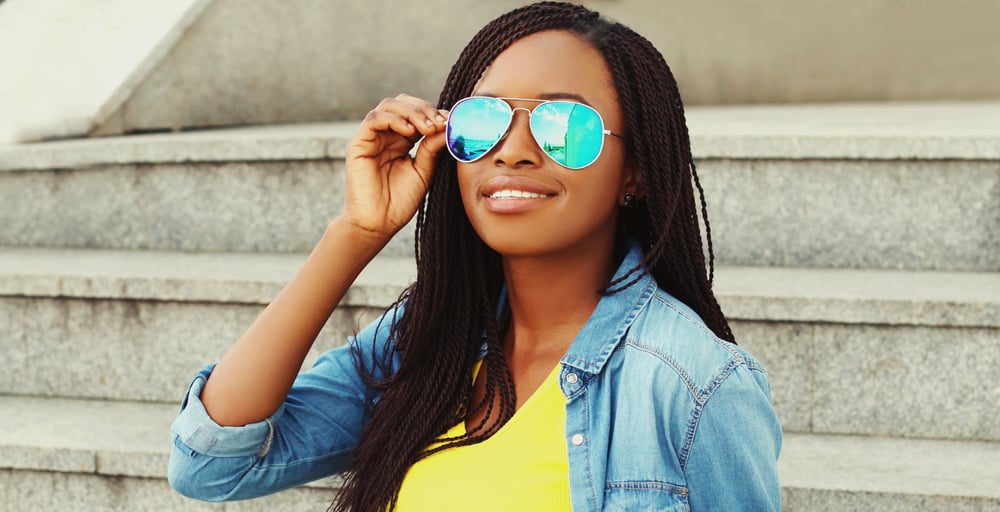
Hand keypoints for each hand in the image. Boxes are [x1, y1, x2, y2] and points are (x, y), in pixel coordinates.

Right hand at [341, 94, 448, 240]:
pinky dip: (394, 119)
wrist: (379, 224)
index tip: (453, 122)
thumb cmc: (400, 201)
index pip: (417, 113)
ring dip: (412, 112)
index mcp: (402, 140)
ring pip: (389, 106)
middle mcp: (386, 135)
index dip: (435, 113)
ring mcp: (371, 137)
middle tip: (440, 123)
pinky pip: (374, 119)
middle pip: (403, 103)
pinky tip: (410, 131)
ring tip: (428, 128)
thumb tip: (448, 125)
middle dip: (424, 109)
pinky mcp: (358, 143)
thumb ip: (432, 147)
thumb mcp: (423, 170)